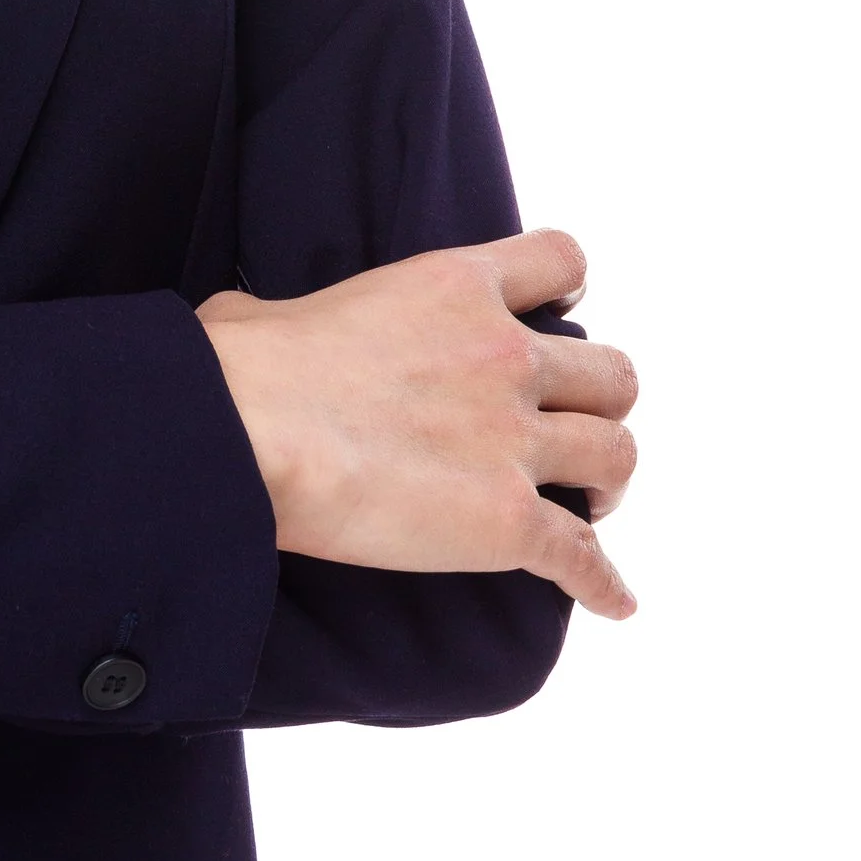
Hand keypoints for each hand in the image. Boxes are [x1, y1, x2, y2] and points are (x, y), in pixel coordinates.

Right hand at [195, 230, 638, 618]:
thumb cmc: (243, 367)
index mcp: (454, 287)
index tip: (560, 316)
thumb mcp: (271, 309)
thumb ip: (287, 314)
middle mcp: (503, 355)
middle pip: (612, 373)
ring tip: (590, 503)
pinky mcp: (509, 521)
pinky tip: (612, 599)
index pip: (561, 261)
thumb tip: (245, 328)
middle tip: (569, 430)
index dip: (568, 291)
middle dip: (600, 403)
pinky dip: (602, 583)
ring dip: (607, 482)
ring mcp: (513, 440)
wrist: (253, 432)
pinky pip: (584, 558)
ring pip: (617, 454)